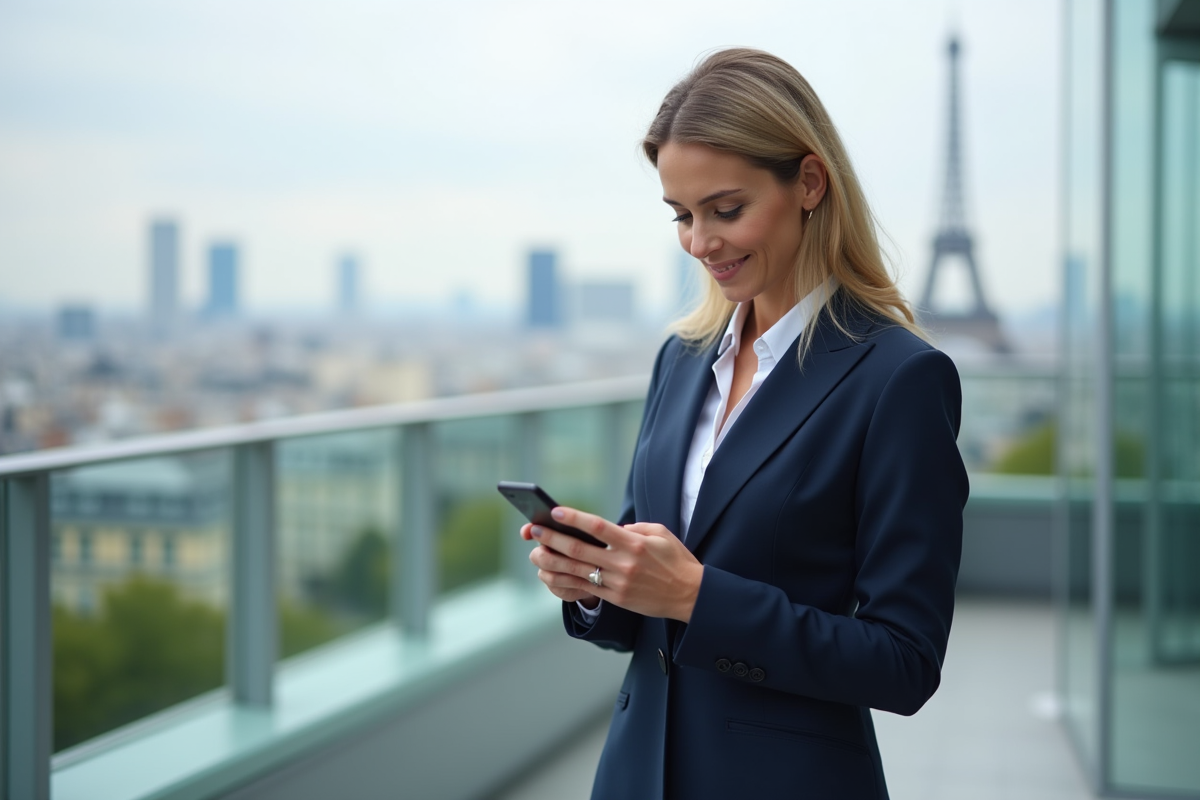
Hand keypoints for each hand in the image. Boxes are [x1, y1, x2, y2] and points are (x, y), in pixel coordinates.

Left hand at [522, 507, 703, 622]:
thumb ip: (635, 528)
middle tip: (534, 530)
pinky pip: (583, 588)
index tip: (556, 511)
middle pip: (580, 549)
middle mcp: (623, 563)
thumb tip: (612, 528)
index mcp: (634, 543)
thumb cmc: (676, 560)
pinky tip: (549, 573)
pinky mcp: (615, 598)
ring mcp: (617, 583)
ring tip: (535, 552)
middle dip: (553, 539)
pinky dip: (563, 580)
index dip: (575, 518)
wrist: (689, 595)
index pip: (599, 527)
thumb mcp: (661, 534)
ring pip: (576, 571)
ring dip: (552, 560)